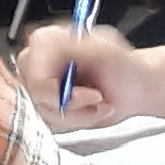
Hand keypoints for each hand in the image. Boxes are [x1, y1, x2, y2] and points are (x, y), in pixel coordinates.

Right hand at [14, 19, 148, 128]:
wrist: (134, 89)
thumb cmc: (124, 67)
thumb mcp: (104, 49)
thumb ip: (74, 46)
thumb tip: (49, 45)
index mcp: (48, 41)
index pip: (30, 64)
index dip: (51, 85)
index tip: (77, 90)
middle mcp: (40, 63)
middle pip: (35, 92)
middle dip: (71, 102)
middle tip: (95, 96)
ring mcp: (42, 87)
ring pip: (46, 112)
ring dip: (80, 113)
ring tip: (98, 101)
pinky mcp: (49, 108)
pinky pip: (54, 124)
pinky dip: (79, 121)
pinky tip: (92, 110)